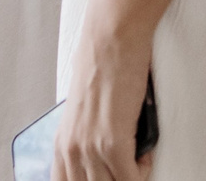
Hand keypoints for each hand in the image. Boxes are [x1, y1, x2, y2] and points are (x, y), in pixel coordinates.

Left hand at [55, 19, 153, 180]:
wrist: (111, 38)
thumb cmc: (102, 64)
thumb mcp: (84, 108)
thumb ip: (86, 136)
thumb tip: (102, 155)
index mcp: (61, 141)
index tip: (107, 177)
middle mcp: (71, 148)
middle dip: (113, 179)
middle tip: (126, 168)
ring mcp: (89, 148)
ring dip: (130, 177)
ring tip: (136, 159)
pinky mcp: (112, 144)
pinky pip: (131, 180)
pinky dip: (142, 172)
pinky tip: (144, 154)